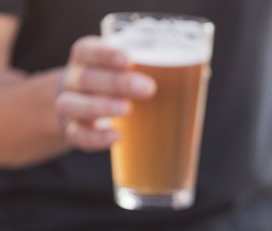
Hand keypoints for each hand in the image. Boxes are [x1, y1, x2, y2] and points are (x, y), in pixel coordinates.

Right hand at [54, 36, 156, 150]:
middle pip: (87, 78)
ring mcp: (69, 105)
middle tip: (148, 89)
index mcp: (87, 57)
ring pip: (73, 105)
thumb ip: (155, 68)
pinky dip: (96, 138)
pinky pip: (78, 135)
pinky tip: (117, 136)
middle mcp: (74, 79)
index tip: (129, 59)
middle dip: (117, 83)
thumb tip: (203, 74)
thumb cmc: (114, 81)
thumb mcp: (127, 69)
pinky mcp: (72, 130)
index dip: (106, 54)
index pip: (88, 50)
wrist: (79, 104)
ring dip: (101, 106)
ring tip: (127, 110)